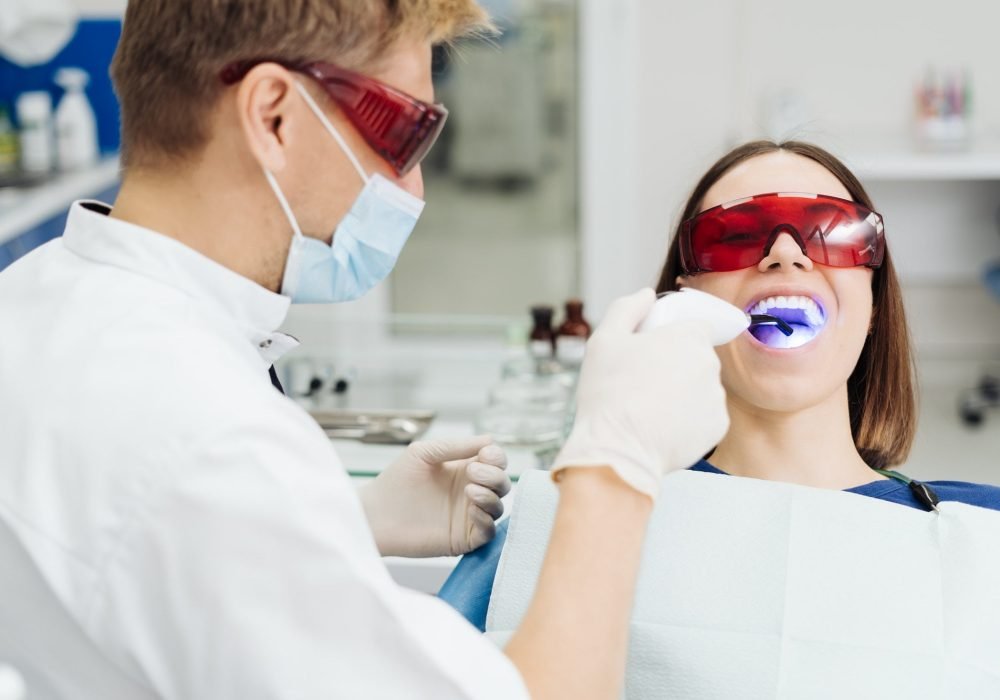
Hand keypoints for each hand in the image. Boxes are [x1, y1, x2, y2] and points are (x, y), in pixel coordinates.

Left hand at [359, 436, 511, 556]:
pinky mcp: (464, 538)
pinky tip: (471, 509)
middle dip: (495, 475)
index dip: (496, 457)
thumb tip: (489, 440)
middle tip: (472, 473)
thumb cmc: (396, 481)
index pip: (495, 461)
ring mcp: (468, 516)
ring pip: (499, 506)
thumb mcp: (425, 453)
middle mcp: (470, 492)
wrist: (376, 515)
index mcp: (463, 470)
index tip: (485, 454)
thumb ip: (455, 446)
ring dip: (491, 496)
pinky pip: (489, 531)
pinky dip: (486, 519)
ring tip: (470, 491)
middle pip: (502, 483)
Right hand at [551, 288, 729, 498]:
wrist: (617, 451)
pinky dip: (687, 420)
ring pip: (700, 388)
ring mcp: (717, 398)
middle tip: (643, 382)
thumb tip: (646, 294)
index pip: (695, 327)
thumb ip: (627, 308)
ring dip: (682, 393)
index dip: (673, 338)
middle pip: (697, 358)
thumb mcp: (604, 339)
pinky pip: (703, 417)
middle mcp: (711, 364)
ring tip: (649, 408)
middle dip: (676, 366)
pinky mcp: (718, 427)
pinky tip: (661, 426)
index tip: (653, 352)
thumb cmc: (608, 393)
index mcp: (689, 337)